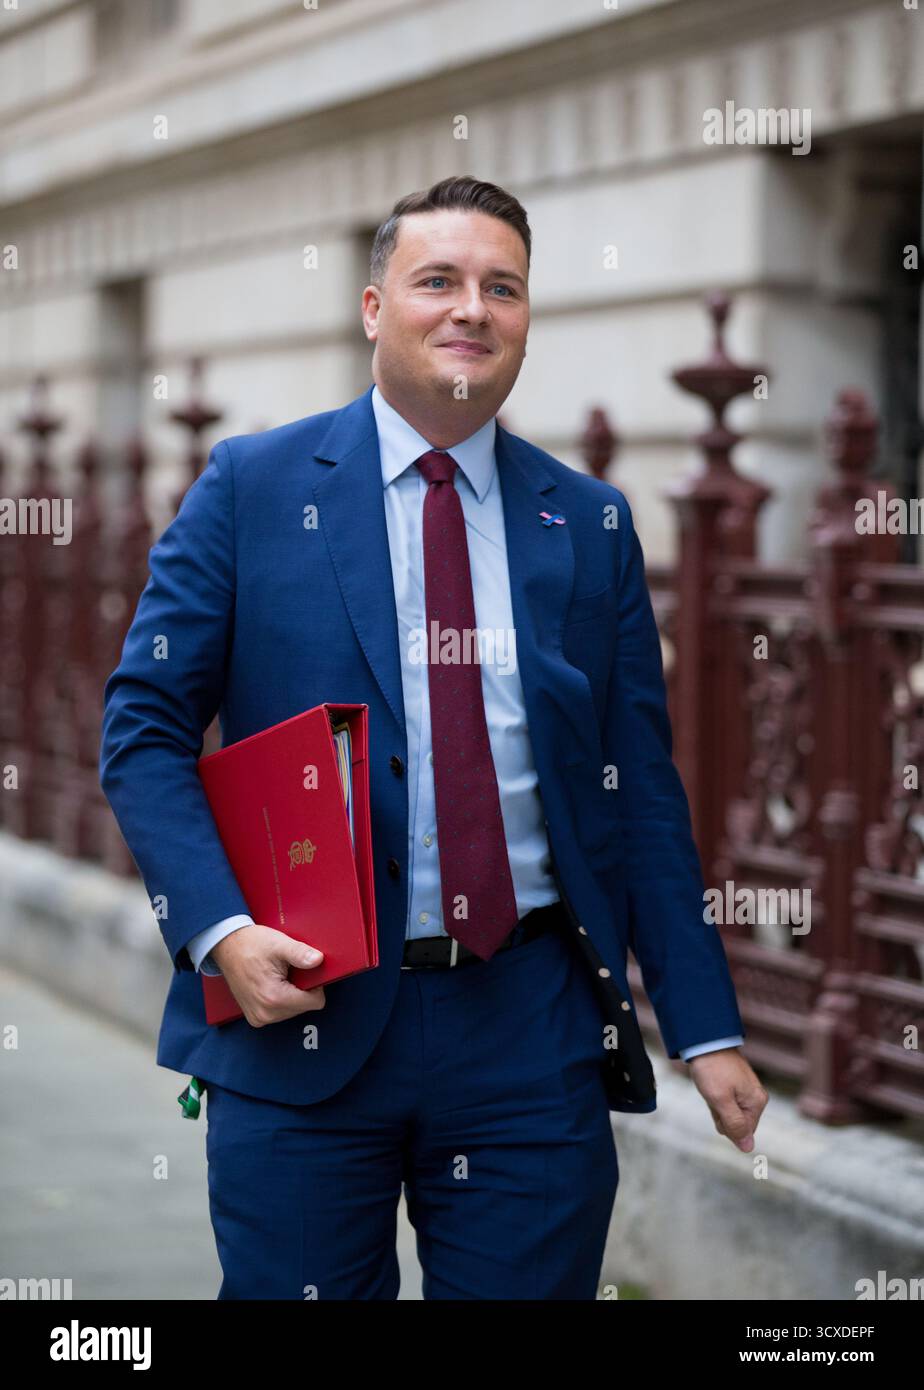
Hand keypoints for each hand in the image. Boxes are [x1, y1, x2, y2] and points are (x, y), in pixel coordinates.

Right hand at [210, 924, 325, 1027]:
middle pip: (304, 1007)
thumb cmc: (251, 944)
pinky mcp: (255, 1018)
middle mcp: (266, 1013)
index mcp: (274, 998)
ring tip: (278, 976)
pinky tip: (272, 984)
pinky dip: (281, 999)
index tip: (305, 970)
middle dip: (302, 989)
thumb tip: (318, 960)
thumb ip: (300, 953)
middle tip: (288, 971)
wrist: (227, 946)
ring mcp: (259, 1018)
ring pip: (294, 1011)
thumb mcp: (279, 944)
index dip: (315, 984)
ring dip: (291, 994)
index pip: (315, 1002)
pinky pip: (280, 1013)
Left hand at [687, 1048, 767, 1151]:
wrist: (705, 1041)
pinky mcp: (737, 1084)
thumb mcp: (720, 1100)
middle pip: (736, 1123)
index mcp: (757, 1102)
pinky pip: (725, 1101)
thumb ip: (735, 1125)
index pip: (742, 1132)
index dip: (724, 1123)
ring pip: (728, 1112)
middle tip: (713, 1093)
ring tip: (712, 1086)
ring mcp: (747, 1090)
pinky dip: (715, 1097)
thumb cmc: (712, 1070)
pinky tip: (712, 1084)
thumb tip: (748, 1149)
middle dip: (720, 1114)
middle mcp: (756, 1097)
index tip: (717, 1103)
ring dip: (716, 1105)